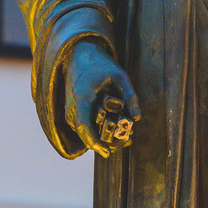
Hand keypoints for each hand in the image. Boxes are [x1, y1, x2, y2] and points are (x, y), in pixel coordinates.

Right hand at [63, 39, 140, 157]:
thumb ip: (130, 96)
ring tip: (126, 138)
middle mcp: (72, 107)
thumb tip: (137, 117)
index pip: (84, 125)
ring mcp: (70, 111)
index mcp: (82, 96)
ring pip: (85, 132)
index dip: (94, 141)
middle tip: (127, 142)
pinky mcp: (72, 113)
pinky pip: (84, 127)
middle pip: (86, 133)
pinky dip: (97, 131)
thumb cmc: (100, 65)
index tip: (107, 151)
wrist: (79, 56)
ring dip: (103, 138)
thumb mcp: (120, 76)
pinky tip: (116, 130)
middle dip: (105, 143)